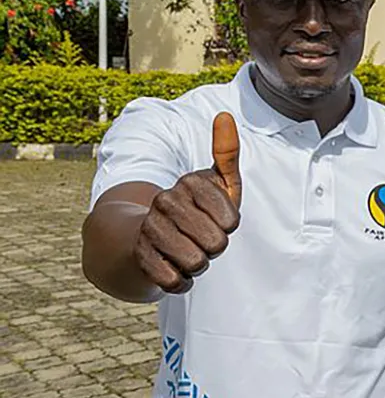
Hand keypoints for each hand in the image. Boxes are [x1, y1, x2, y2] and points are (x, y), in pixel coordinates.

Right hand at [133, 112, 241, 293]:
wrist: (142, 237)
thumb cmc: (194, 209)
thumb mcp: (217, 182)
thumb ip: (226, 154)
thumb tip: (224, 115)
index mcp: (188, 182)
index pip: (232, 221)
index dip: (229, 226)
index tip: (216, 217)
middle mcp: (165, 201)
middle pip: (217, 244)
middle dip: (215, 247)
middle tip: (200, 236)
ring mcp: (149, 228)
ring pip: (197, 263)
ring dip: (198, 264)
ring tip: (187, 250)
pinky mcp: (139, 257)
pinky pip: (176, 281)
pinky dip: (181, 281)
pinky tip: (173, 267)